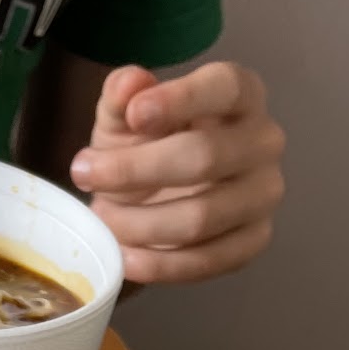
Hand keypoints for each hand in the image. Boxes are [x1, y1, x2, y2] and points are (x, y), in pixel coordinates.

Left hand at [69, 62, 283, 284]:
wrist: (154, 197)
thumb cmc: (144, 145)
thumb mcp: (123, 116)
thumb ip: (121, 95)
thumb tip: (129, 84)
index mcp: (241, 94)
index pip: (225, 87)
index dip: (181, 99)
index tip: (134, 115)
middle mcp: (264, 141)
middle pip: (206, 156)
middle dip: (134, 171)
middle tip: (84, 174)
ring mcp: (263, 194)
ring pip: (202, 217)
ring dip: (140, 224)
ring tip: (102, 220)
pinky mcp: (254, 240)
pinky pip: (208, 261)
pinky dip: (160, 265)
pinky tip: (125, 256)